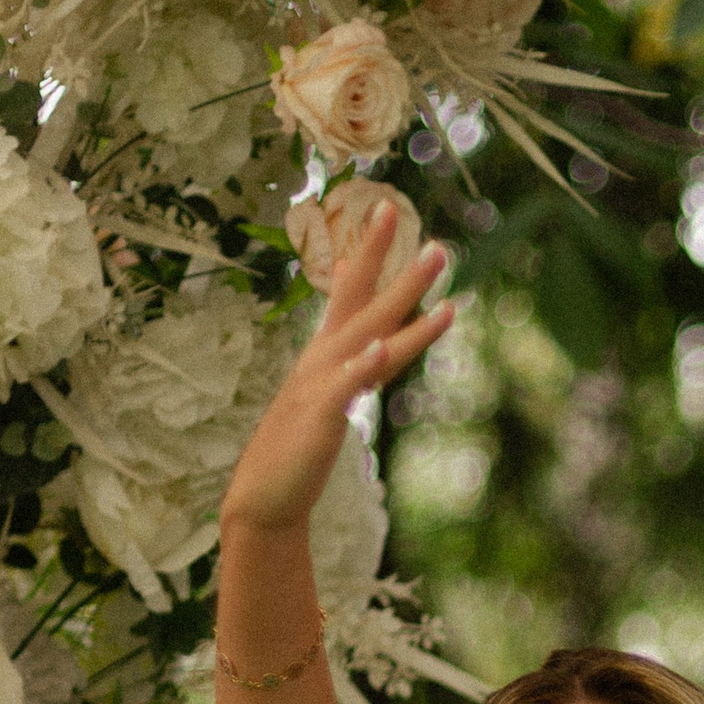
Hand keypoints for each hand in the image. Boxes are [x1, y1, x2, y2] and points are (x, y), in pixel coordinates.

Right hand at [222, 211, 452, 534]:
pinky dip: (362, 366)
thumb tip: (377, 332)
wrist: (265, 495)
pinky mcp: (319, 417)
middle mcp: (324, 358)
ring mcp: (320, 384)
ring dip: (403, 304)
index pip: (352, 290)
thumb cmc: (299, 444)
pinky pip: (344, 387)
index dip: (370, 251)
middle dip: (400, 268)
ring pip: (369, 336)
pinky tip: (381, 348)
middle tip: (438, 241)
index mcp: (328, 352)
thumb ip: (351, 359)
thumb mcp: (328, 394)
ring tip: (437, 280)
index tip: (388, 208)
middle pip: (367, 304)